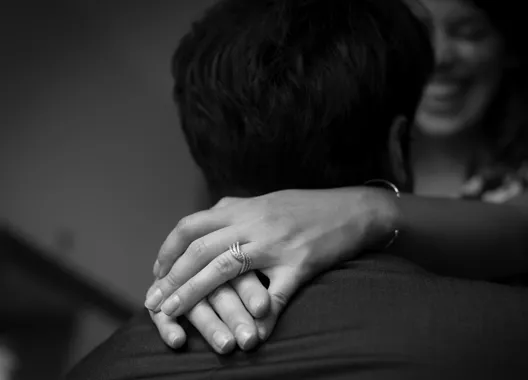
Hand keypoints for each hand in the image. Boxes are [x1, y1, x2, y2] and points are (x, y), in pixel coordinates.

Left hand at [145, 187, 393, 339]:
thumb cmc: (309, 206)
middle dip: (171, 277)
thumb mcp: (267, 200)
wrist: (353, 208)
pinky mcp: (299, 263)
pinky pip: (275, 295)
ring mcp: (275, 243)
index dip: (169, 250)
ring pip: (224, 268)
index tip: (157, 271)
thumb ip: (238, 209)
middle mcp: (254, 223)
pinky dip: (259, 316)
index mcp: (244, 209)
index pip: (192, 225)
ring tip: (173, 313)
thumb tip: (212, 215)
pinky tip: (250, 334)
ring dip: (195, 292)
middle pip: (200, 249)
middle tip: (153, 301)